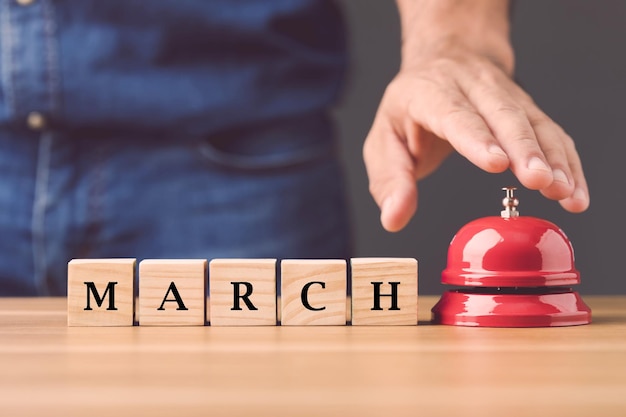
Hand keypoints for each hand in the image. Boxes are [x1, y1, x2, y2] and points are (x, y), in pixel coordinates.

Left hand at [363, 42, 588, 231]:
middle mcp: (473, 87)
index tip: (496, 163)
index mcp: (431, 92)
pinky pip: (552, 133)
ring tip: (564, 192)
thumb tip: (394, 218)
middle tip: (539, 181)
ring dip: (553, 159)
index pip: (454, 113)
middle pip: (503, 115)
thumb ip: (390, 181)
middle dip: (524, 149)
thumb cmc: (409, 109)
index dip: (476, 137)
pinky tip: (574, 191)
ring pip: (534, 122)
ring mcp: (505, 95)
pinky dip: (566, 162)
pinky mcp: (527, 109)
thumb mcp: (385, 141)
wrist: (443, 62)